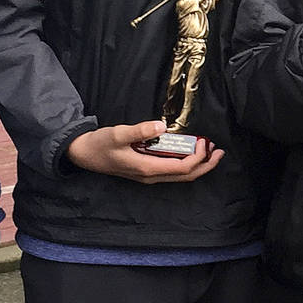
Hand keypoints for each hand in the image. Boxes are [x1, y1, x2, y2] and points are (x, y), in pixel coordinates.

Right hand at [65, 122, 222, 180]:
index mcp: (147, 168)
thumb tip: (161, 126)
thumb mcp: (118, 134)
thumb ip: (140, 130)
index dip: (198, 157)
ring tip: (210, 152)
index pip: (182, 168)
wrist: (83, 154)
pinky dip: (186, 164)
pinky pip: (172, 172)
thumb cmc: (99, 144)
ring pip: (180, 176)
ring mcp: (148, 176)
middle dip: (206, 165)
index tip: (203, 141)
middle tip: (219, 151)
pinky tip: (189, 153)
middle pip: (186, 176)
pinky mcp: (146, 171)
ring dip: (198, 165)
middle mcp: (150, 176)